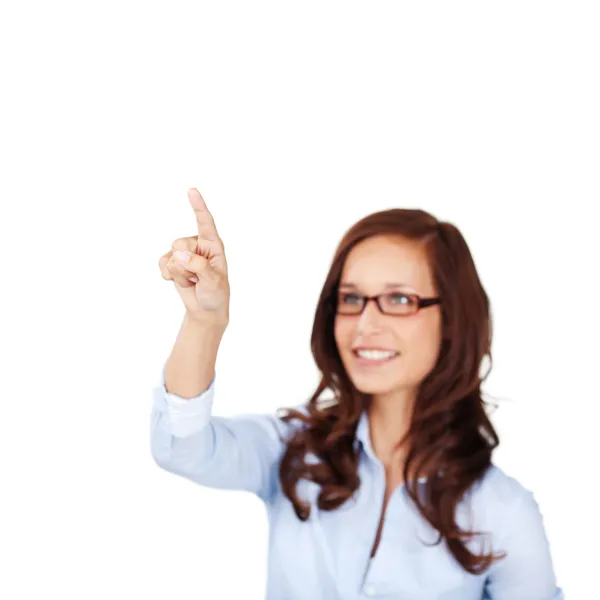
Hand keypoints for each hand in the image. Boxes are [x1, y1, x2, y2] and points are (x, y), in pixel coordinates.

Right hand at [158, 189, 229, 323]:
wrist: (205, 309)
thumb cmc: (215, 293)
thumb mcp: (213, 281)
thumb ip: (199, 266)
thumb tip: (180, 254)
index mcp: (213, 245)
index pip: (205, 222)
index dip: (198, 206)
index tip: (192, 190)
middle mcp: (197, 245)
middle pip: (179, 243)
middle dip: (185, 265)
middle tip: (197, 278)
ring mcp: (183, 253)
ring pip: (171, 256)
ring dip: (179, 274)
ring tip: (192, 280)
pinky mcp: (173, 261)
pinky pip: (162, 263)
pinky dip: (168, 275)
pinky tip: (180, 281)